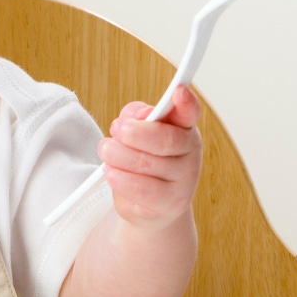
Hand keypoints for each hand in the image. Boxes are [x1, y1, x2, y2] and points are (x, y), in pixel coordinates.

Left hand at [99, 85, 202, 229]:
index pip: (189, 114)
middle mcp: (190, 154)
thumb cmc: (142, 158)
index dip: (186, 103)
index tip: (178, 91)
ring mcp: (184, 181)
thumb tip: (142, 115)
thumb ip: (137, 115)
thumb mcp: (135, 130)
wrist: (148, 204)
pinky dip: (121, 179)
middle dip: (133, 133)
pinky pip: (144, 190)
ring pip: (147, 164)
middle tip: (116, 129)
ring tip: (107, 152)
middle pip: (164, 139)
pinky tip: (112, 173)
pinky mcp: (171, 204)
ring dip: (118, 156)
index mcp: (183, 128)